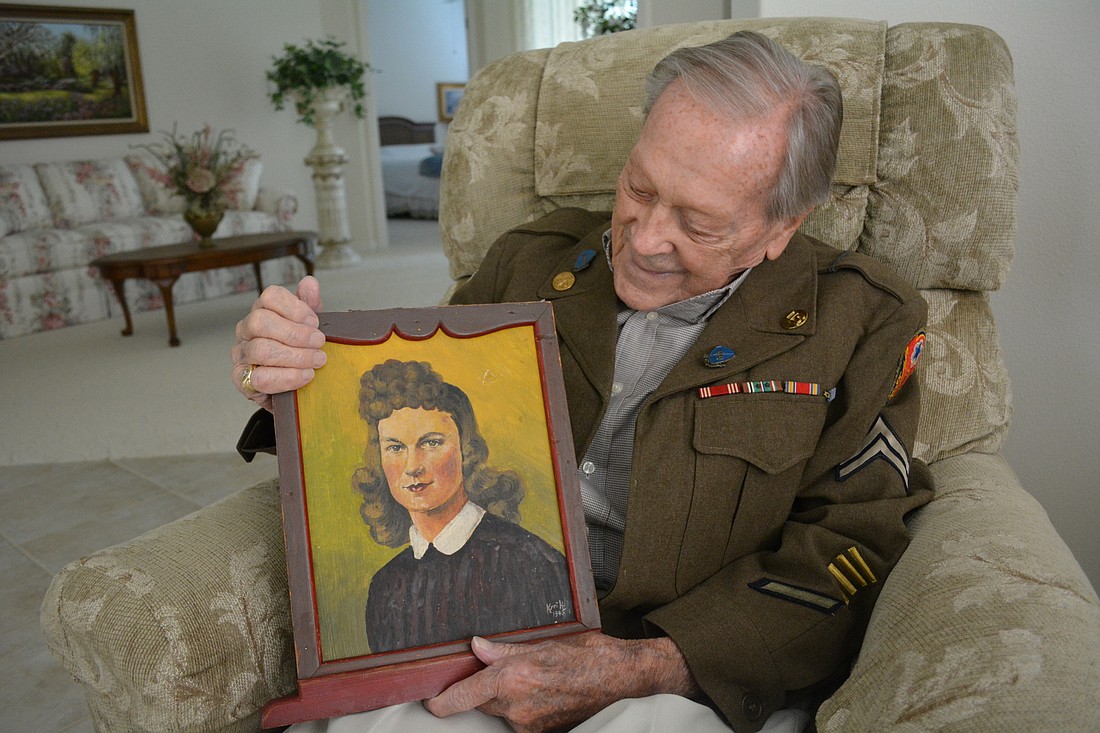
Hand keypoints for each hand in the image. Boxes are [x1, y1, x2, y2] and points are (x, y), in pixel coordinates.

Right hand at [231, 276, 326, 410]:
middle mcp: (246, 330)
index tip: (315, 322)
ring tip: (317, 361)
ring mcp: (241, 354)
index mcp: (262, 311)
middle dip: (296, 334)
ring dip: (295, 356)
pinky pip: (260, 378)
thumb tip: (310, 283)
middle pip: (261, 322)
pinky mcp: (242, 380)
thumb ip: (309, 304)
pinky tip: (306, 376)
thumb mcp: (309, 326)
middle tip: (319, 343)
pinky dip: (287, 377)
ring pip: (261, 350)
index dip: (295, 307)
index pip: (270, 297)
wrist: (293, 386)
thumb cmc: (299, 352)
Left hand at [424, 634, 698, 732]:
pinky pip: (522, 723)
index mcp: (512, 678)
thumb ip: (505, 651)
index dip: (441, 702)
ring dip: (509, 700)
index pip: (461, 698)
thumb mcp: (544, 644)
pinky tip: (547, 694)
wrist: (624, 680)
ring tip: (539, 681)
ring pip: (503, 713)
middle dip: (486, 690)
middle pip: (482, 702)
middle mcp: (517, 706)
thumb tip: (476, 647)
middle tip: (510, 672)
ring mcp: (530, 725)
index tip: (431, 702)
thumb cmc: (589, 656)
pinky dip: (526, 710)